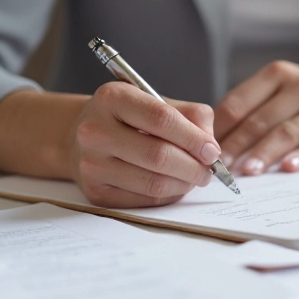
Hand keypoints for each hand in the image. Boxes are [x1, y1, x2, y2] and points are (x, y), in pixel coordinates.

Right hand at [70, 82, 221, 207]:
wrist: (86, 137)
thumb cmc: (130, 118)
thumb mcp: (157, 102)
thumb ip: (191, 116)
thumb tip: (211, 148)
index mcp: (112, 98)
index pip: (162, 118)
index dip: (193, 138)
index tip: (212, 151)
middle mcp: (95, 130)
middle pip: (157, 156)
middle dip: (193, 167)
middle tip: (209, 171)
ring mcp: (91, 164)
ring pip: (152, 184)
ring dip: (183, 184)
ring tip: (193, 178)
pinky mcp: (95, 191)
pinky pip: (143, 201)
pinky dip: (167, 196)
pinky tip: (172, 185)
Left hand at [214, 61, 298, 175]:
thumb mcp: (276, 89)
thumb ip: (248, 108)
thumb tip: (211, 141)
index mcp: (278, 74)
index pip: (240, 102)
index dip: (220, 127)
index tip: (205, 149)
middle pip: (261, 120)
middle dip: (237, 145)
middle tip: (219, 166)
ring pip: (286, 133)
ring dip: (264, 154)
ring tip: (247, 171)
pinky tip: (286, 169)